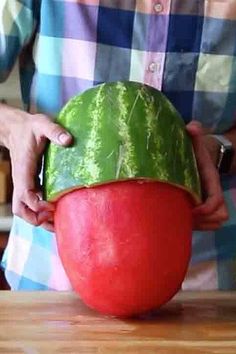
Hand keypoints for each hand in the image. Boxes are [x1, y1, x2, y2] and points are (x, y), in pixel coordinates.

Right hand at [3, 106, 71, 231]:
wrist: (16, 128)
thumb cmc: (29, 127)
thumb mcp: (42, 125)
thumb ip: (54, 131)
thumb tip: (68, 140)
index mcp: (23, 171)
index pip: (25, 196)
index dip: (38, 205)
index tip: (54, 205)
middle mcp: (21, 181)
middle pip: (20, 210)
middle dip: (36, 219)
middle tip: (55, 220)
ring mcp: (24, 184)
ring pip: (24, 209)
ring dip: (38, 219)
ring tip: (57, 223)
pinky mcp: (29, 183)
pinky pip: (31, 203)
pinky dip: (41, 211)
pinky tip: (56, 211)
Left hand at [186, 121, 227, 230]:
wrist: (203, 156)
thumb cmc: (198, 151)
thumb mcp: (196, 141)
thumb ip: (195, 132)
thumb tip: (191, 127)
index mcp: (212, 182)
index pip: (216, 201)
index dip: (205, 209)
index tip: (191, 208)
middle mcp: (213, 195)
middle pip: (219, 217)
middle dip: (203, 221)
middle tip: (184, 216)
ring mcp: (209, 203)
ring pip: (214, 224)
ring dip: (200, 226)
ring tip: (182, 220)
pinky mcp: (202, 209)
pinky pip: (206, 225)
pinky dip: (197, 226)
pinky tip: (181, 220)